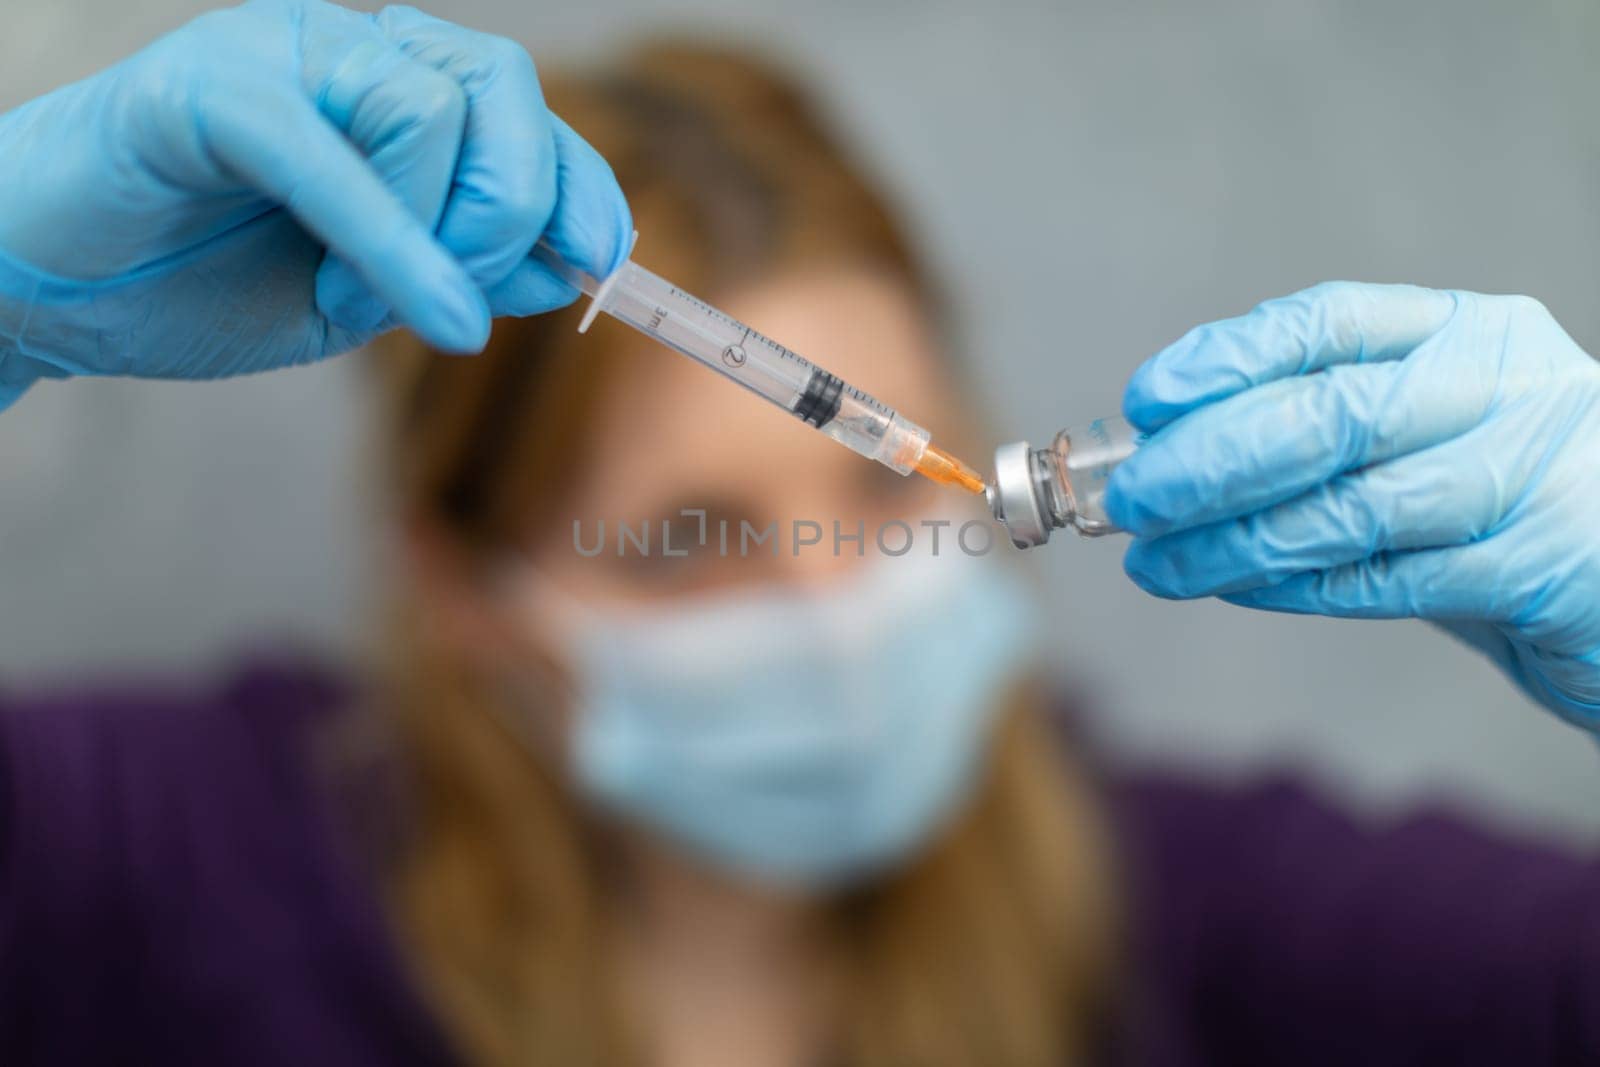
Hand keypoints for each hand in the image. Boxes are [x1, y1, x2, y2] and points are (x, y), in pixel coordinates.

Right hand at [0, 0, 630, 408]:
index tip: (603, 264)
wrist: (46, 294)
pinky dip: (392, 242)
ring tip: (361, 295)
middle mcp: (344, 50)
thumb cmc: (196, 282)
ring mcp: (277, 54)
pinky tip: (419, 316)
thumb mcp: (360, 296)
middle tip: (468, 291)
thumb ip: (456, 272)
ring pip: (432, 107)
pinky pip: (332, 154)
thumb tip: (562, 270)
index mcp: (387, 88)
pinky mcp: (208, 89)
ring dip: (436, 230)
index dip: (581, 186)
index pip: (524, 113)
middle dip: (518, 208)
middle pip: (501, 89)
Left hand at [1104, 282, 1599, 727]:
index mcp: (1472, 332)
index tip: (1147, 399)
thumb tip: (1171, 450)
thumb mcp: (1428, 435)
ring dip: (1234, 539)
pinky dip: (1297, 585)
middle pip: (1331, 413)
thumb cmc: (1508, 505)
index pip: (1330, 323)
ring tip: (1157, 562)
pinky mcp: (1544, 568)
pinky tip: (1235, 587)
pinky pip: (1388, 580)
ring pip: (1350, 506)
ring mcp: (1532, 475)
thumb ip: (1323, 430)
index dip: (1228, 359)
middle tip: (1133, 498)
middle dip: (1212, 459)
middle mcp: (1507, 388)